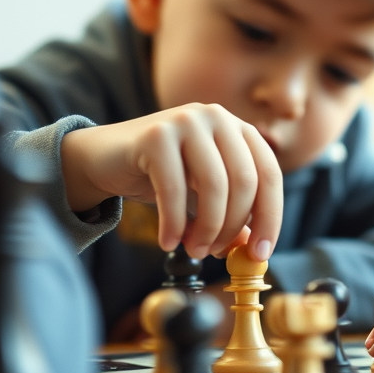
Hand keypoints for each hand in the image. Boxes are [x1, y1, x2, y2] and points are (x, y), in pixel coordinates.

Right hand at [60, 103, 282, 260]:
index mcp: (238, 129)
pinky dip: (174, 223)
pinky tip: (168, 242)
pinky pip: (174, 189)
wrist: (103, 158)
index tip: (261, 255)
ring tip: (193, 249)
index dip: (270, 217)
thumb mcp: (202, 195)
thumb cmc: (160, 177)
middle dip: (233, 227)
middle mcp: (218, 117)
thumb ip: (231, 216)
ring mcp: (187, 121)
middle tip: (215, 253)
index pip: (270, 174)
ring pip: (214, 185)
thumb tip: (255, 250)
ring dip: (206, 229)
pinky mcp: (156, 135)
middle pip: (245, 181)